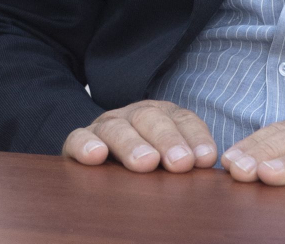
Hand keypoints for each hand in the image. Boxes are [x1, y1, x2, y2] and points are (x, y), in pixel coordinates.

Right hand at [62, 100, 217, 172]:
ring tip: (145, 163)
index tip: (204, 159)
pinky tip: (96, 156)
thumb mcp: (169, 158)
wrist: (101, 153)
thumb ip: (187, 159)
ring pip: (117, 127)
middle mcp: (135, 116)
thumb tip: (206, 168)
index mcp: (163, 116)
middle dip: (167, 140)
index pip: (183, 120)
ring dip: (132, 144)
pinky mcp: (79, 140)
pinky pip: (78, 138)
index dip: (195, 137)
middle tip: (180, 163)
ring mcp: (106, 125)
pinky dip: (86, 145)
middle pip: (151, 119)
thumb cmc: (147, 160)